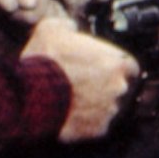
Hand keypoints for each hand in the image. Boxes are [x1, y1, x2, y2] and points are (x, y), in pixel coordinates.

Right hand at [21, 16, 139, 141]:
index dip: (113, 65)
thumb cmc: (44, 62)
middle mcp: (119, 87)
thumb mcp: (52, 29)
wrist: (30, 97)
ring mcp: (109, 110)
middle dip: (104, 85)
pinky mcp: (97, 130)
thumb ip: (68, 26)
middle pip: (119, 86)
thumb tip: (70, 27)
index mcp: (117, 61)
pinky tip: (70, 115)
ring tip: (73, 101)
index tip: (100, 66)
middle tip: (83, 84)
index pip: (128, 64)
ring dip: (96, 104)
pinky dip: (87, 122)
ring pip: (108, 107)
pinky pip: (96, 125)